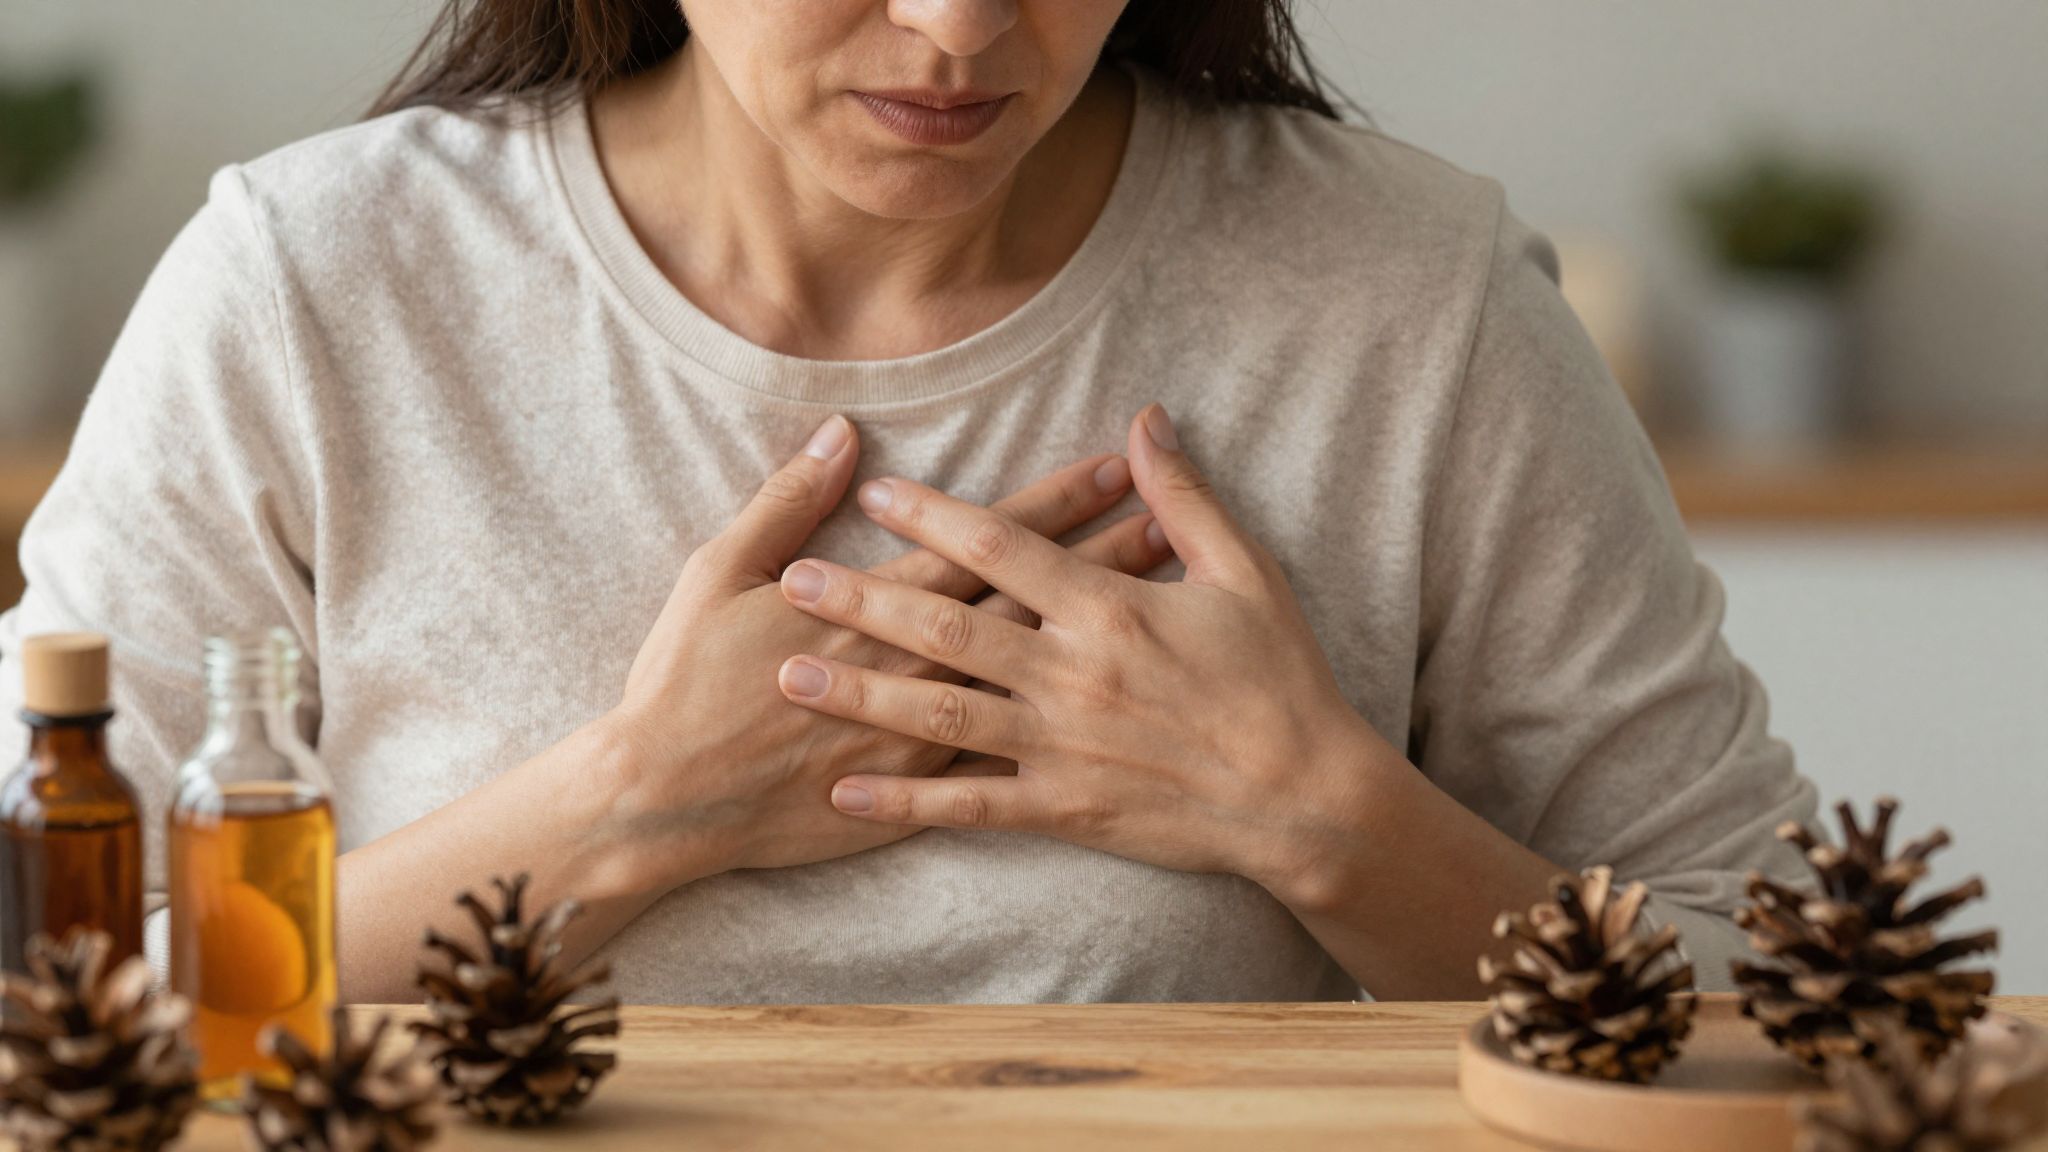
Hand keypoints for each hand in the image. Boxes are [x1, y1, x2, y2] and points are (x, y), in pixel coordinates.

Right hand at [594, 413, 1173, 894]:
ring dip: (1099, 642)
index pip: (988, 542)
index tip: (1116, 468)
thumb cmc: (683, 680)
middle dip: (1103, 560)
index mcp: (875, 607)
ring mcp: (922, 736)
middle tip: (1173, 523)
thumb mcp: (721, 571)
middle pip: (1032, 605)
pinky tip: (1111, 724)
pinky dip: (1060, 739)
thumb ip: (788, 502)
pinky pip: (1002, 768)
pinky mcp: (915, 794)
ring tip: (1164, 610)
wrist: (663, 800)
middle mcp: (918, 669)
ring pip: (1035, 680)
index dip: (1055, 503)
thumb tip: (843, 436)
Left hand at [768, 405, 1402, 909]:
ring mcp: (1061, 746)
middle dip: (864, 601)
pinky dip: (905, 801)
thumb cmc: (1280, 681)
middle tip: (794, 581)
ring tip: (791, 676)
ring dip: (862, 694)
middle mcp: (1072, 675)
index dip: (935, 518)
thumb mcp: (1246, 574)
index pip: (1003, 550)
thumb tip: (1145, 419)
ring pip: (941, 716)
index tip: (878, 494)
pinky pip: (969, 807)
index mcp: (1110, 610)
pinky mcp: (1064, 809)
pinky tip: (845, 792)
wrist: (1308, 802)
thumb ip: (1185, 497)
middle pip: (948, 629)